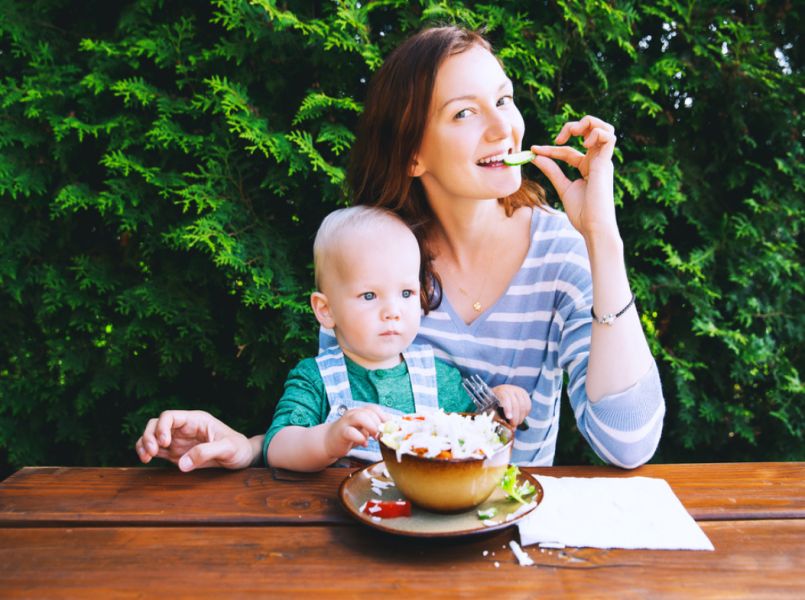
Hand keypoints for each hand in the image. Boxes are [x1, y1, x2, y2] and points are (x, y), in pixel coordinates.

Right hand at [135, 410, 255, 471]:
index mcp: (196, 420)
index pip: (170, 416)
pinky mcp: (176, 452)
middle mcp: (184, 428)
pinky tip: (146, 459)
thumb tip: (182, 464)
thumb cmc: (239, 448)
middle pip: (157, 424)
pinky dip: (146, 451)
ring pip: (152, 435)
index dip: (162, 427)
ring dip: (144, 443)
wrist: (243, 457)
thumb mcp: (228, 448)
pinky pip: (156, 448)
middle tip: (152, 452)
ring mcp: (179, 440)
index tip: (164, 443)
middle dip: (149, 435)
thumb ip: (206, 453)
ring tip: (146, 457)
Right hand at [324, 406, 386, 459]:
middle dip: (378, 423)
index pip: (374, 408)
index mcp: (359, 412)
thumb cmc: (349, 435)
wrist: (328, 441)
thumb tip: (390, 427)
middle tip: (382, 435)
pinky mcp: (340, 432)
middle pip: (368, 412)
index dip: (384, 416)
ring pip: (359, 417)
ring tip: (375, 437)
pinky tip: (363, 443)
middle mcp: (352, 414)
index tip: (390, 427)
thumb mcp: (363, 429)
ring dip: (371, 427)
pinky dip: (359, 438)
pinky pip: (350, 432)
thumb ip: (374, 427)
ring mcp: (345, 422)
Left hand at [492, 384, 530, 427]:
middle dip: (516, 417)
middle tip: (513, 426)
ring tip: (517, 423)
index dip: (508, 408)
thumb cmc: (492, 403)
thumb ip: (496, 416)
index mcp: (499, 391)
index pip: (505, 398)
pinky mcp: (524, 393)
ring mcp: (517, 390)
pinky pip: (528, 405)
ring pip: (523, 405)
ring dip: (521, 416)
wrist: (497, 394)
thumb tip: (505, 428)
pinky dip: (526, 413)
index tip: (509, 418)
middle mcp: (509, 389)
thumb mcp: (490, 408)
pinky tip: (521, 417)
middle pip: (516, 403)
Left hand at [529, 115, 618, 239]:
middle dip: (573, 126)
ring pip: (605, 128)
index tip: (534, 150)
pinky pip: (609, 136)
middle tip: (559, 139)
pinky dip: (596, 132)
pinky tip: (583, 144)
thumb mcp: (562, 187)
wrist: (593, 227)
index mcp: (588, 167)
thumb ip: (552, 170)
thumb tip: (535, 156)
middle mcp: (597, 161)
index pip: (567, 150)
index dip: (550, 149)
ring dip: (588, 123)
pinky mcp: (606, 163)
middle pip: (591, 130)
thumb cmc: (582, 213)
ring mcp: (603, 161)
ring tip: (573, 135)